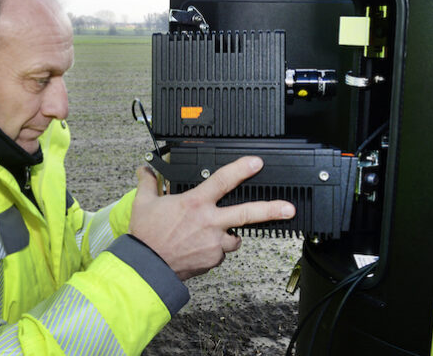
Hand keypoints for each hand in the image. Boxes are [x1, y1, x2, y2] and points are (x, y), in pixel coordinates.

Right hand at [129, 156, 295, 279]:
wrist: (146, 269)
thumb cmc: (146, 237)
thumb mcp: (144, 203)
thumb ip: (148, 182)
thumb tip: (144, 169)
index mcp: (195, 204)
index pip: (223, 180)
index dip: (242, 169)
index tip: (257, 163)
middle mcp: (209, 222)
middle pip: (247, 213)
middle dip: (272, 210)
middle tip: (289, 208)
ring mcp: (213, 243)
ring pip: (235, 237)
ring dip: (230, 234)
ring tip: (214, 233)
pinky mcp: (213, 260)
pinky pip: (222, 253)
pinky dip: (216, 250)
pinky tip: (200, 247)